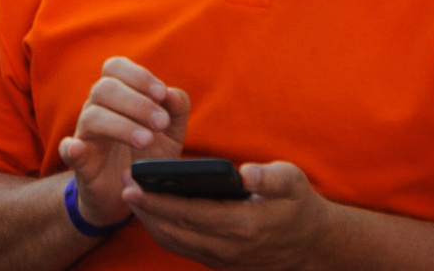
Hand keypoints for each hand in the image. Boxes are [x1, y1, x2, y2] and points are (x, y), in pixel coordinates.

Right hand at [58, 58, 188, 232]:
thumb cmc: (149, 154)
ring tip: (146, 140)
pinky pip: (67, 150)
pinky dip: (70, 148)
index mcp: (118, 94)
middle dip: (136, 103)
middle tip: (161, 123)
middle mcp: (97, 108)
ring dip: (121, 125)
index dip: (138, 76)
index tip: (161, 94)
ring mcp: (86, 134)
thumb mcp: (171, 133)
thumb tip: (172, 94)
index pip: (115, 67)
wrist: (131, 191)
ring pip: (92, 116)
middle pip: (104, 88)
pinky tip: (77, 149)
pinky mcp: (80, 162)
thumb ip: (177, 110)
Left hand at [124, 160, 336, 269]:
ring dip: (150, 221)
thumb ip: (271, 178)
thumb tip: (246, 173)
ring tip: (132, 195)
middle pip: (175, 230)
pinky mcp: (218, 261)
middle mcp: (227, 247)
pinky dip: (162, 230)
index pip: (190, 213)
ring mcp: (221, 258)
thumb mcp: (294, 183)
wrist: (310, 244)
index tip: (134, 185)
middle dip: (146, 209)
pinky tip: (151, 210)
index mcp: (243, 226)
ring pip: (174, 242)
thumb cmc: (298, 205)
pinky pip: (182, 247)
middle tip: (123, 184)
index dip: (158, 201)